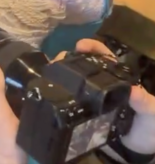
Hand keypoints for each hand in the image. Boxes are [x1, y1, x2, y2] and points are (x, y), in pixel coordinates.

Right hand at [56, 39, 154, 154]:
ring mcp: (92, 98)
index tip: (79, 45)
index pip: (105, 57)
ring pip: (73, 79)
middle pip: (83, 64)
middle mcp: (103, 84)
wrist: (140, 149)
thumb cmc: (149, 126)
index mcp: (120, 79)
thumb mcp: (152, 112)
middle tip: (58, 60)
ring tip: (49, 74)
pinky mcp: (84, 112)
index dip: (92, 48)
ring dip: (60, 73)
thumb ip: (145, 102)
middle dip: (69, 57)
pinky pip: (70, 100)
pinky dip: (59, 93)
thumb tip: (135, 91)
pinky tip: (50, 92)